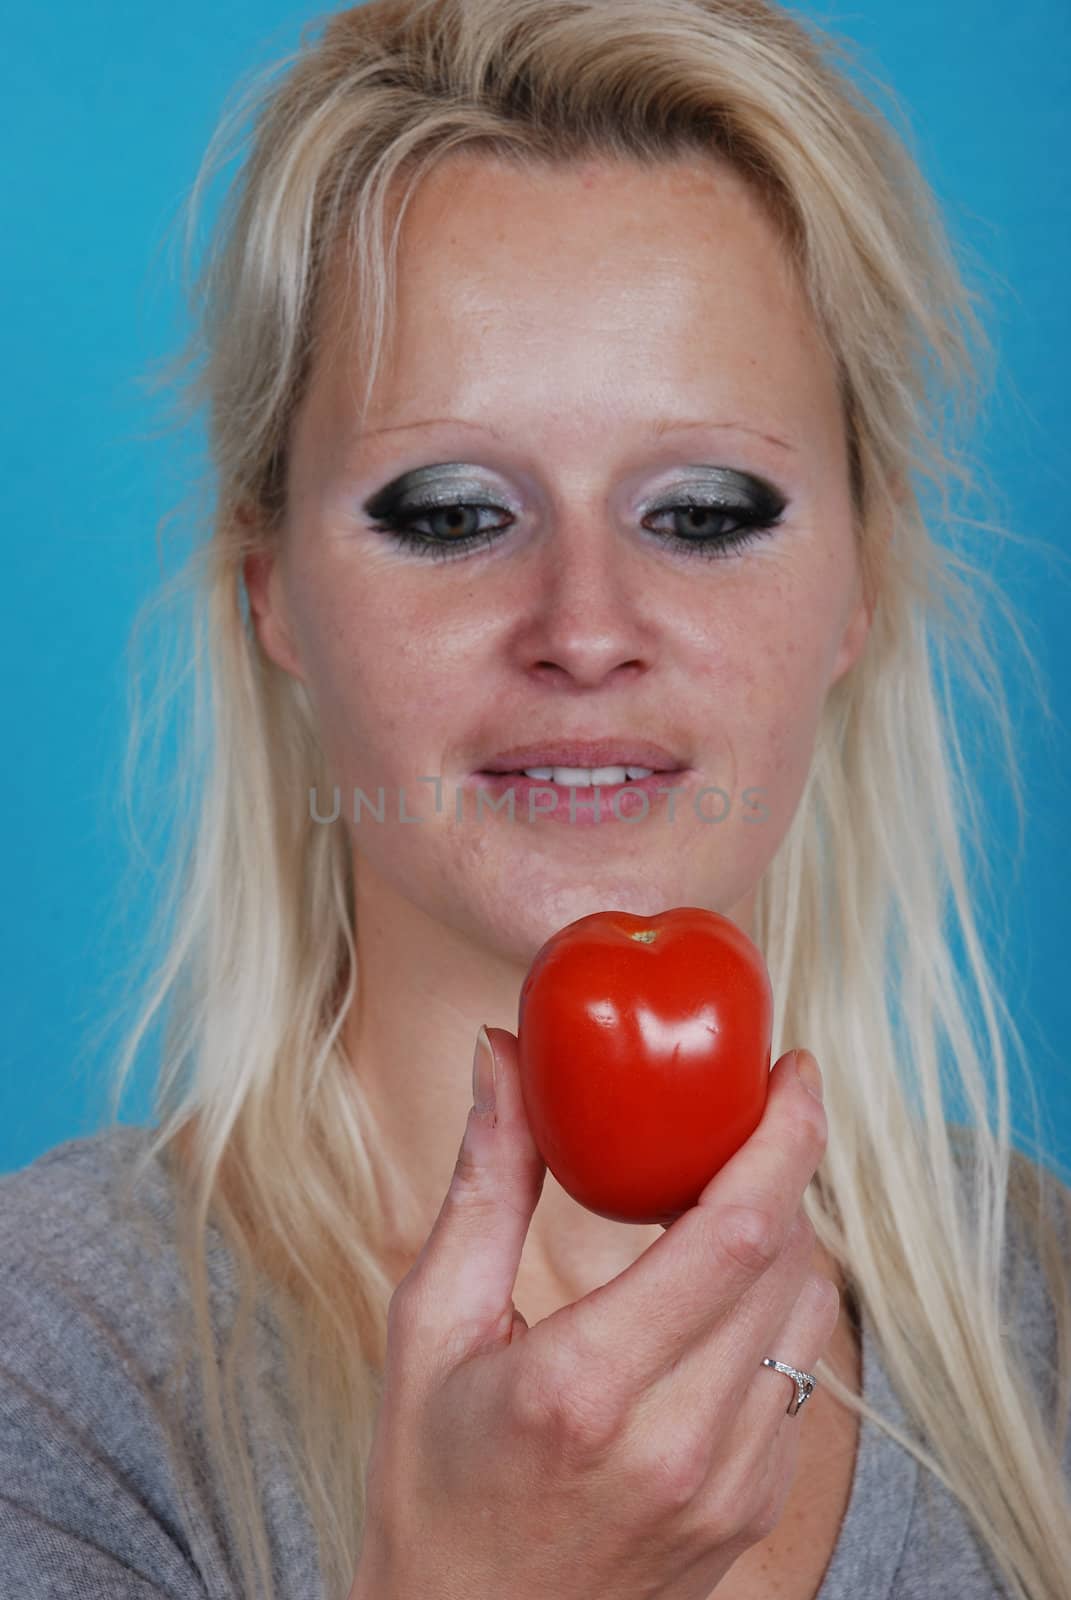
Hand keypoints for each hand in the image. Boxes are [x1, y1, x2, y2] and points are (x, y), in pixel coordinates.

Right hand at [350, 1034, 834, 1599]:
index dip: (785, 1138)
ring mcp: (730, 1486)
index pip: (737, 1234)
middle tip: (752, 1111)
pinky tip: (722, 1286)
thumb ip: (482, 1185)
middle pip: (790, 1261)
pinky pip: (800, 1377)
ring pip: (810, 1316)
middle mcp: (679, 1441)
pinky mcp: (754, 1510)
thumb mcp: (430, 1328)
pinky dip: (778, 1307)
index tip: (794, 1072)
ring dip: (786, 1236)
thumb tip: (500, 1056)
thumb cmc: (431, 1486)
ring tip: (729, 1193)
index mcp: (587, 1386)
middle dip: (784, 1168)